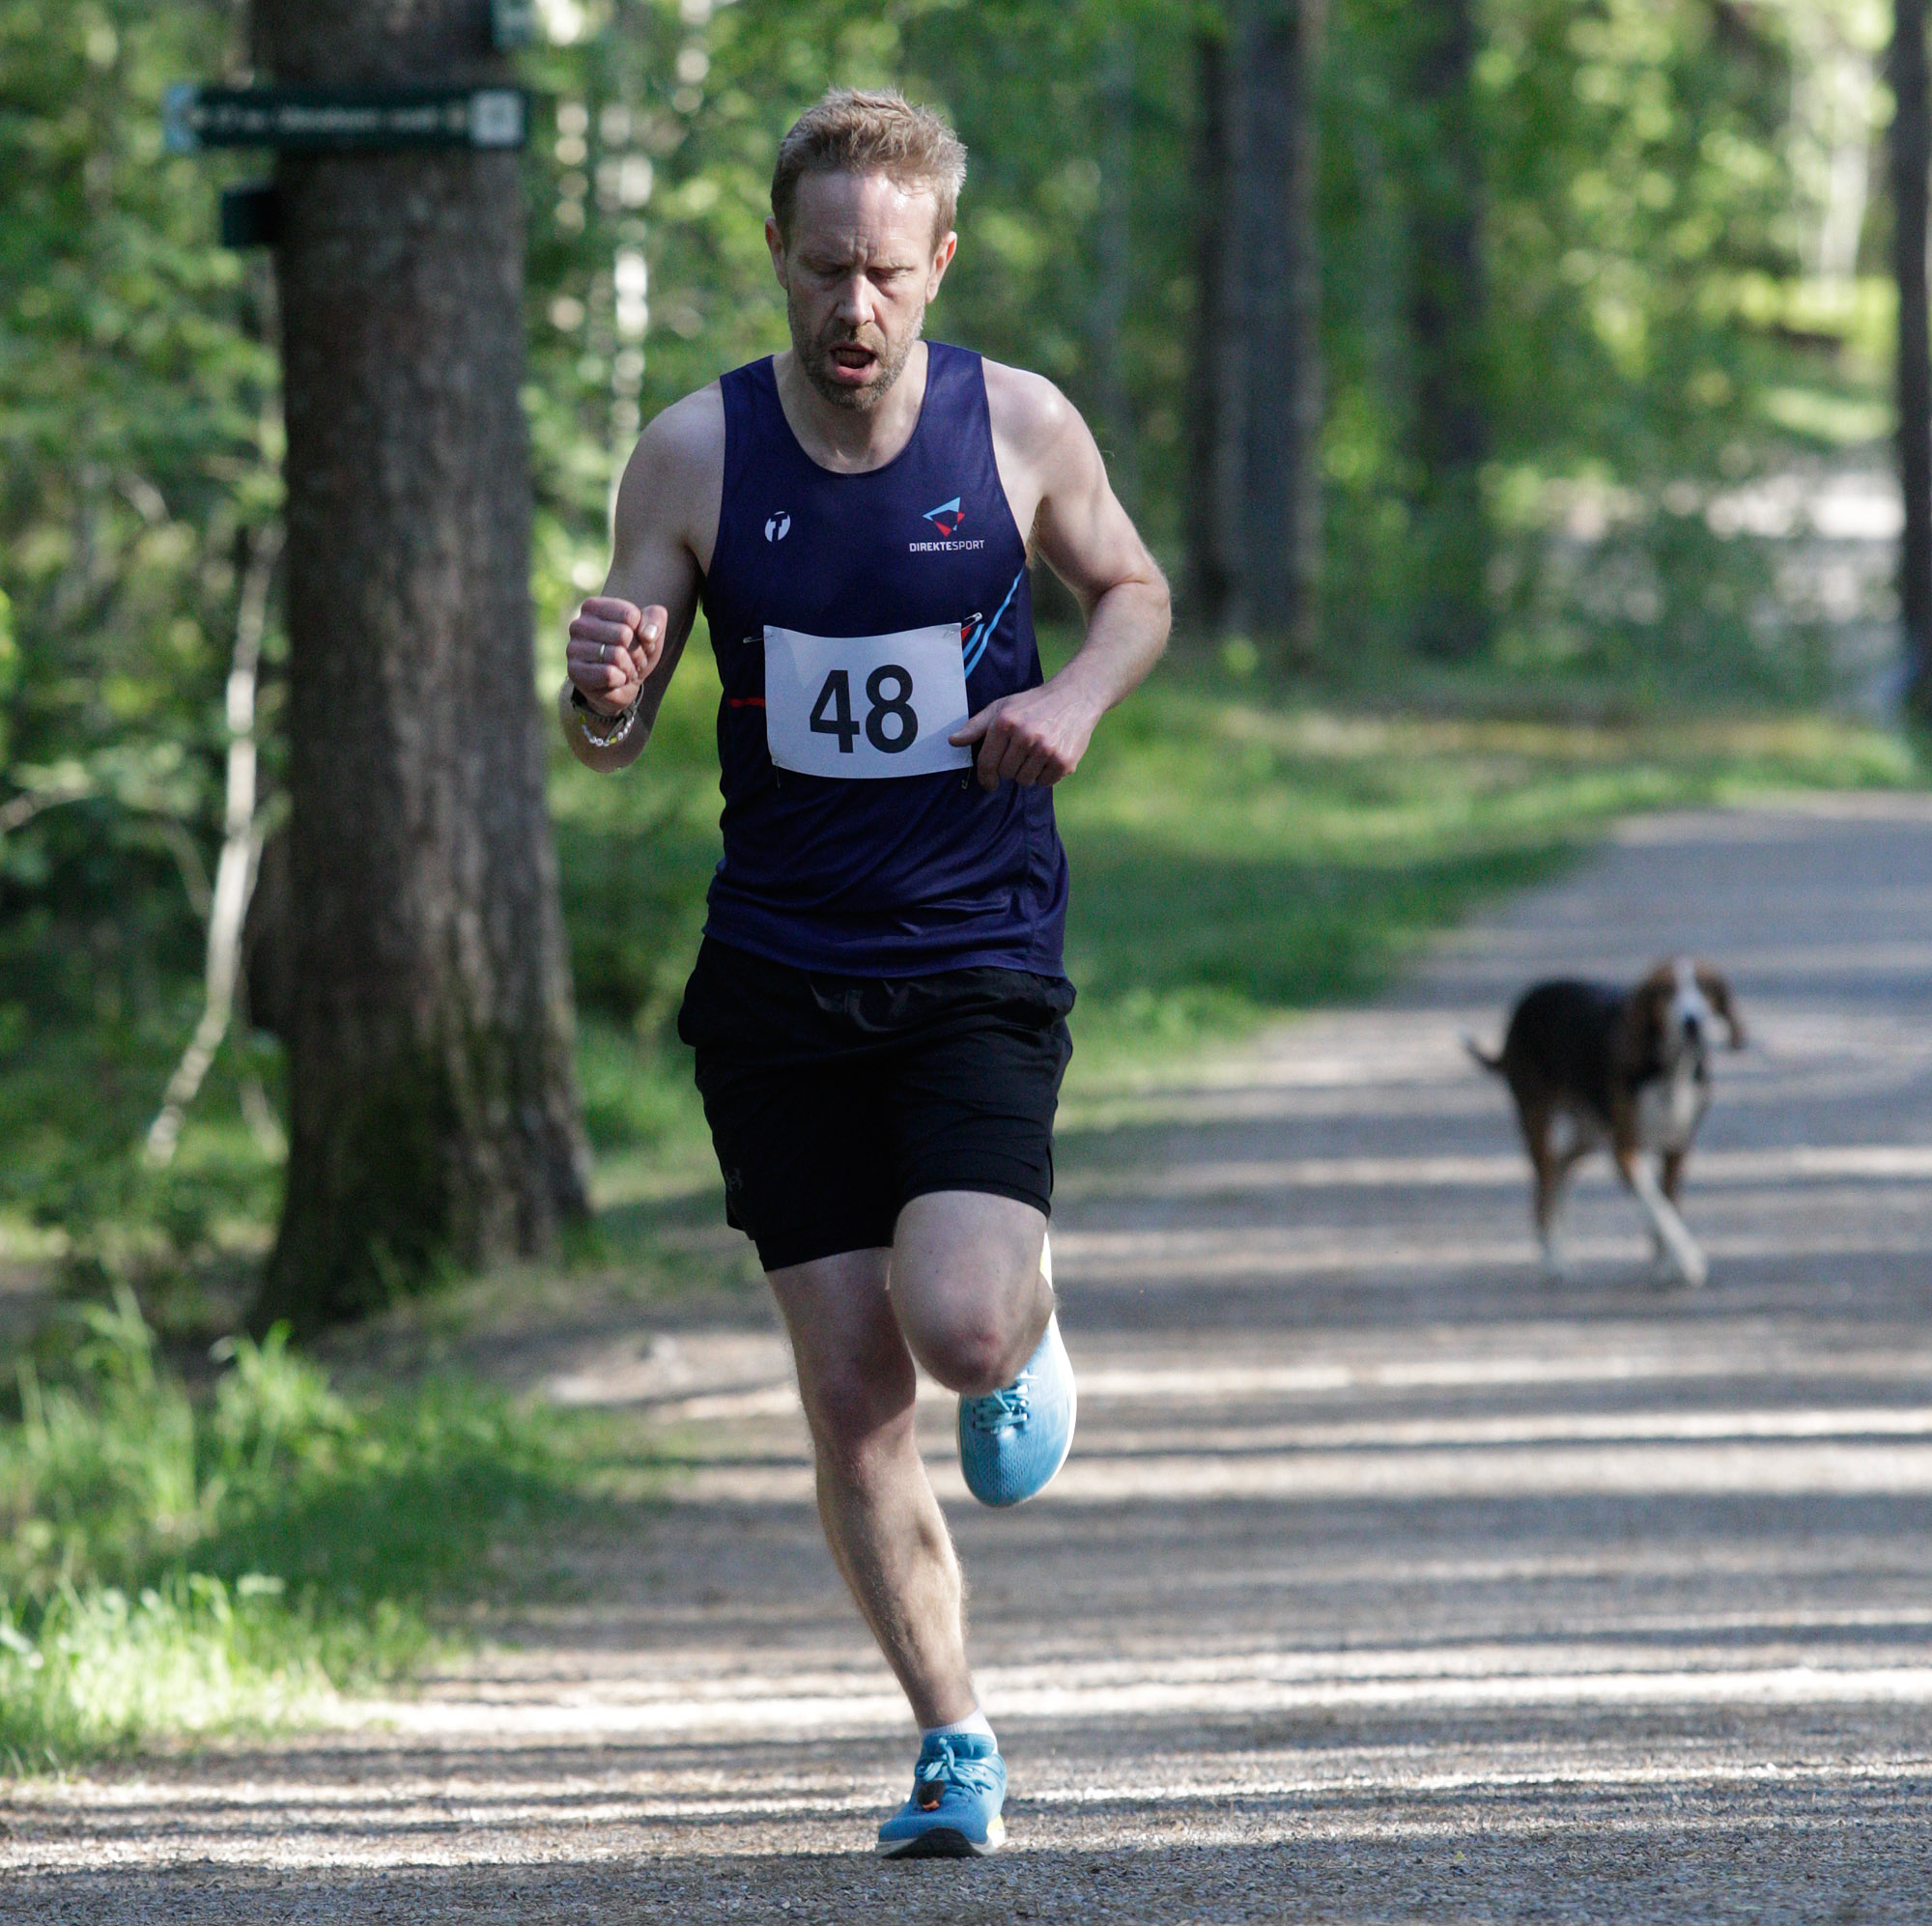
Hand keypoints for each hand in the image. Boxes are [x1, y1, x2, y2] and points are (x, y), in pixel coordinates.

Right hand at [566, 597, 666, 713]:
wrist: (622, 684)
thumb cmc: (635, 650)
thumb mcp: (652, 630)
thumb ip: (656, 618)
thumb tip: (647, 634)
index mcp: (593, 607)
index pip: (630, 615)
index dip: (642, 632)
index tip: (637, 640)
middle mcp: (578, 624)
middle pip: (624, 634)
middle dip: (637, 652)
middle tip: (633, 658)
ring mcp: (573, 648)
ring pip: (617, 655)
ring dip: (630, 667)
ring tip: (625, 668)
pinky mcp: (575, 672)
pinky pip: (609, 675)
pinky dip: (620, 679)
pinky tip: (616, 679)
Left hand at [949, 681, 1098, 790]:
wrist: (1075, 697)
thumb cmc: (1033, 704)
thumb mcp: (1002, 708)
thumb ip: (976, 726)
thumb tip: (952, 741)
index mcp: (1006, 723)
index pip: (987, 763)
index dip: (985, 777)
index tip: (989, 783)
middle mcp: (1025, 736)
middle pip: (1007, 774)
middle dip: (1011, 768)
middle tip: (1022, 752)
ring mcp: (1046, 749)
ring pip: (1026, 780)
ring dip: (1028, 772)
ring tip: (1036, 753)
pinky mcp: (1064, 761)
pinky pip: (1046, 782)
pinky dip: (1046, 774)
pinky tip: (1051, 756)